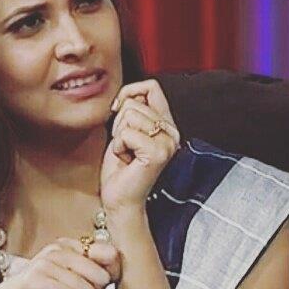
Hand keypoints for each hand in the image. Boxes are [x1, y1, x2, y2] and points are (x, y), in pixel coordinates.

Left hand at [100, 80, 180, 219]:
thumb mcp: (124, 134)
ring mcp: (167, 142)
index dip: (129, 92)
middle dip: (120, 124)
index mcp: (167, 124)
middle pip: (135, 103)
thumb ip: (131, 112)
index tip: (117, 110)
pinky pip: (126, 134)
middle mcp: (172, 131)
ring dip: (119, 137)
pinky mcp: (157, 152)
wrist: (119, 201)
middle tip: (125, 147)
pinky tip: (125, 160)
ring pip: (130, 117)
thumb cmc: (119, 171)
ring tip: (126, 154)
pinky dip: (118, 147)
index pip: (151, 87)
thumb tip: (126, 96)